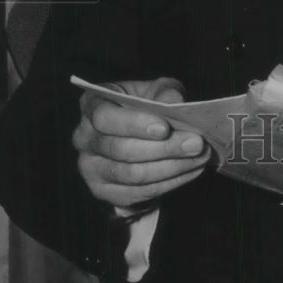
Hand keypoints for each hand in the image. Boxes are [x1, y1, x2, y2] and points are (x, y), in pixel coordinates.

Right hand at [73, 77, 210, 208]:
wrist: (140, 131)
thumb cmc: (147, 103)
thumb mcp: (157, 89)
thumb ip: (165, 92)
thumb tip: (173, 102)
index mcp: (91, 105)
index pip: (105, 118)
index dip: (134, 124)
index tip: (165, 128)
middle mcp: (83, 138)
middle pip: (121, 150)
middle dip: (164, 148)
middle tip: (196, 143)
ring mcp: (90, 168)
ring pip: (131, 175)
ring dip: (171, 168)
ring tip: (199, 157)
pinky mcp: (103, 192)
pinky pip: (137, 193)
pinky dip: (168, 183)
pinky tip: (190, 171)